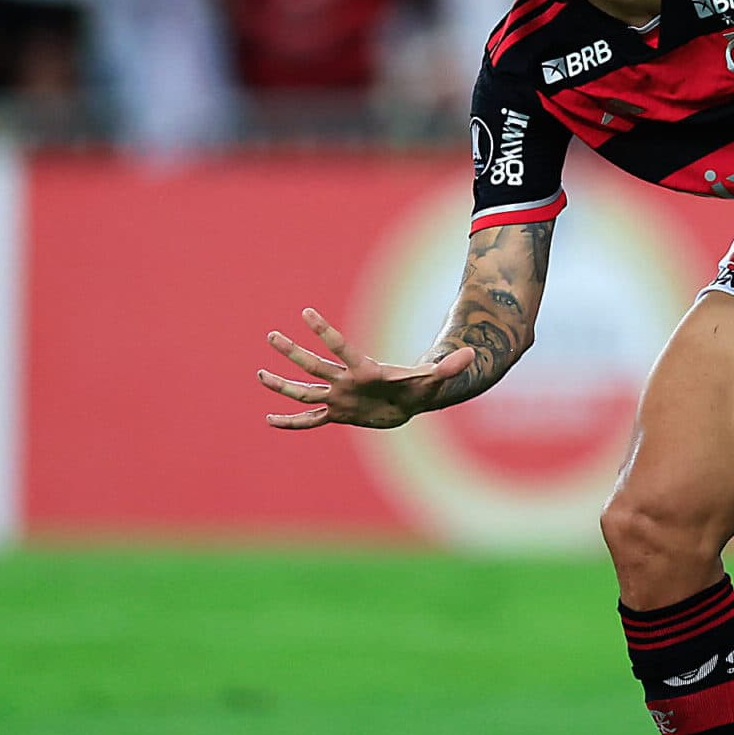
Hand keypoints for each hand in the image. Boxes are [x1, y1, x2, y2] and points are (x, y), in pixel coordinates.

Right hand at [256, 308, 474, 430]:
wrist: (411, 401)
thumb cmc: (420, 387)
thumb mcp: (434, 380)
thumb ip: (449, 368)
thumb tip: (473, 355)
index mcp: (364, 369)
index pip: (341, 347)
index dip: (325, 331)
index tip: (306, 312)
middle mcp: (345, 381)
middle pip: (314, 365)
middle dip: (293, 352)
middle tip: (271, 335)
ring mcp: (339, 397)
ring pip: (304, 391)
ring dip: (283, 384)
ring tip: (260, 373)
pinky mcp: (338, 414)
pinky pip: (309, 420)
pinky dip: (291, 422)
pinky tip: (270, 420)